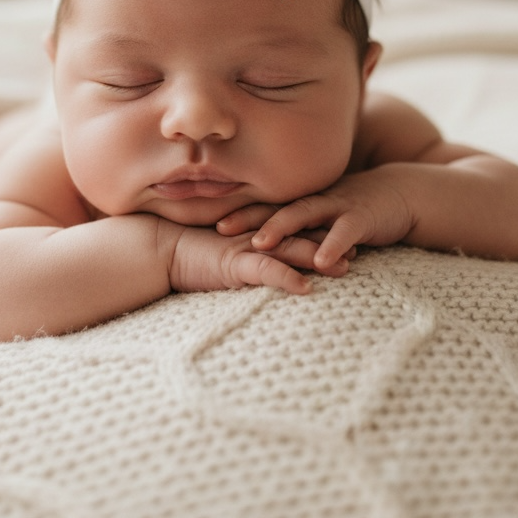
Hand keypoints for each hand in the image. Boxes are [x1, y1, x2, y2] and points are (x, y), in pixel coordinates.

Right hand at [167, 223, 349, 295]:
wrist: (157, 248)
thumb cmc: (187, 252)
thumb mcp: (223, 253)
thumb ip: (244, 255)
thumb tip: (260, 263)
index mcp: (255, 232)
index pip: (294, 229)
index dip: (321, 231)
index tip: (346, 237)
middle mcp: (256, 236)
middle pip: (300, 236)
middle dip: (331, 243)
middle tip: (360, 249)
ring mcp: (247, 248)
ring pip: (290, 250)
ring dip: (318, 259)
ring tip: (346, 267)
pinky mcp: (234, 263)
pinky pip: (265, 271)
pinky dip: (286, 278)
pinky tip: (306, 288)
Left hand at [216, 167, 415, 270]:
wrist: (403, 195)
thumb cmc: (357, 209)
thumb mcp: (324, 214)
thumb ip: (300, 226)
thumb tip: (264, 240)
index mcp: (304, 200)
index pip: (265, 204)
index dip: (237, 210)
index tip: (206, 219)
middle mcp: (317, 199)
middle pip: (276, 206)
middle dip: (247, 217)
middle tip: (219, 228)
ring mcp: (339, 206)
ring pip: (306, 214)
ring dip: (282, 228)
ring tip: (260, 243)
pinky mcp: (364, 218)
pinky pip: (346, 232)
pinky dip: (333, 245)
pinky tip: (321, 261)